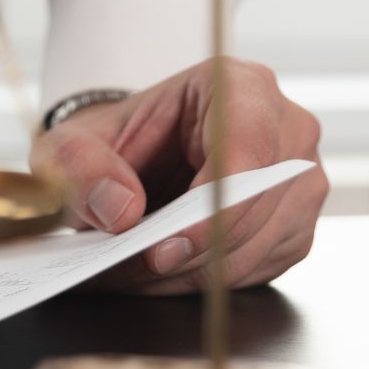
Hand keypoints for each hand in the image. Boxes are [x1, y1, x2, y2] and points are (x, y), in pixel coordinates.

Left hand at [29, 58, 326, 295]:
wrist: (130, 158)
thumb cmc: (111, 142)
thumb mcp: (70, 144)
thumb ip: (83, 168)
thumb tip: (121, 211)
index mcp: (238, 86)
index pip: (246, 150)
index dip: (209, 208)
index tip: (161, 251)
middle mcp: (285, 128)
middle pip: (255, 207)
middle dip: (188, 252)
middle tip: (122, 272)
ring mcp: (298, 179)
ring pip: (258, 246)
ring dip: (189, 274)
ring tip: (127, 277)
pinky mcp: (293, 225)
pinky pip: (259, 269)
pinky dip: (205, 282)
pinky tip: (159, 278)